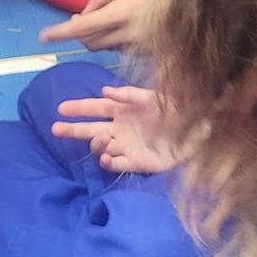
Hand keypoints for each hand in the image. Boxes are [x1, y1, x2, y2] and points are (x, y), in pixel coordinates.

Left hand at [38, 0, 157, 50]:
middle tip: (77, 19)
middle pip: (90, 43)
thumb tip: (84, 13)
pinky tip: (122, 25)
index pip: (81, 27)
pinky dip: (114, 39)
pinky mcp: (147, 52)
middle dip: (79, 34)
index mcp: (119, 14)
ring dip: (97, 36)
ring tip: (104, 18)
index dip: (60, 32)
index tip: (43, 37)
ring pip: (105, 47)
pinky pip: (122, 49)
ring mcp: (138, 45)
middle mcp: (127, 34)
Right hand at [52, 85, 188, 173]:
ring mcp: (128, 146)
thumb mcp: (154, 97)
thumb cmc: (180, 110)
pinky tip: (108, 156)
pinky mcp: (137, 163)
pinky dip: (109, 162)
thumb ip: (129, 95)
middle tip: (55, 129)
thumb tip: (105, 91)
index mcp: (124, 110)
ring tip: (101, 141)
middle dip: (73, 129)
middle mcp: (121, 128)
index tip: (60, 108)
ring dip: (96, 145)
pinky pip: (117, 165)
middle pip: (91, 129)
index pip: (96, 108)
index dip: (79, 108)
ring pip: (101, 147)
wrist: (202, 131)